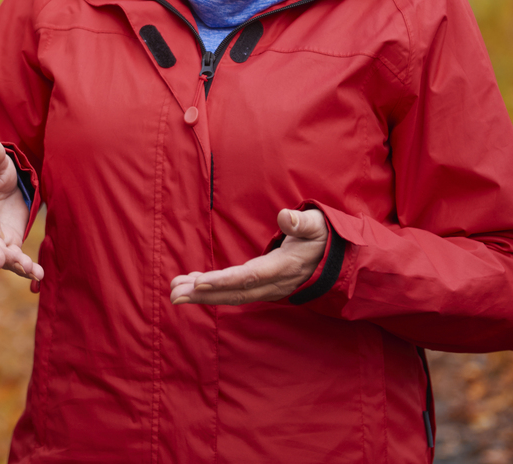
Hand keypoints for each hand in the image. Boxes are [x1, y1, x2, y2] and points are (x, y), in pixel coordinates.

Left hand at [170, 208, 327, 304]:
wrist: (338, 259)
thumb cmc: (323, 237)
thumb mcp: (317, 225)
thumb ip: (302, 222)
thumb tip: (285, 217)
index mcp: (284, 267)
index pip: (250, 276)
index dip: (225, 281)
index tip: (200, 282)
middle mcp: (274, 283)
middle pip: (235, 292)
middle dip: (204, 294)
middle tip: (174, 294)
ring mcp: (269, 288)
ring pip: (233, 295)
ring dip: (204, 295)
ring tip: (176, 292)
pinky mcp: (264, 288)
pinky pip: (236, 292)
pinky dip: (214, 291)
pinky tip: (193, 285)